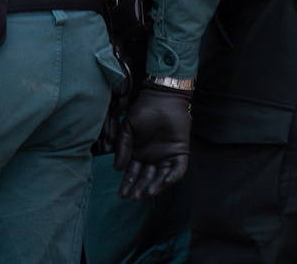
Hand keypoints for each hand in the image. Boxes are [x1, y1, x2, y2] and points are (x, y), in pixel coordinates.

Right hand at [114, 83, 190, 200]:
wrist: (161, 98)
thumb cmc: (142, 110)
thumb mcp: (127, 129)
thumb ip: (122, 147)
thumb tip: (116, 168)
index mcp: (139, 154)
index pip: (133, 174)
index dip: (128, 184)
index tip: (122, 194)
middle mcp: (153, 159)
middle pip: (146, 178)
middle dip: (139, 188)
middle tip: (132, 197)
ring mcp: (167, 157)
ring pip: (160, 177)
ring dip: (154, 186)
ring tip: (145, 193)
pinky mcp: (180, 153)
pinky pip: (177, 170)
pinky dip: (171, 177)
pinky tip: (163, 183)